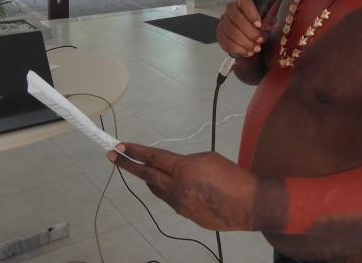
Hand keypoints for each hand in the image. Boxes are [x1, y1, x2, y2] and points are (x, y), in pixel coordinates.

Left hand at [108, 144, 257, 230]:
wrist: (248, 205)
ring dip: (149, 178)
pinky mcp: (184, 216)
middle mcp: (175, 188)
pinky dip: (168, 190)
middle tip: (112, 156)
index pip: (153, 158)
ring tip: (141, 168)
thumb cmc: (232, 176)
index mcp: (182, 169)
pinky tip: (174, 185)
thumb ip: (185, 162)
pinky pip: (171, 199)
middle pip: (146, 175)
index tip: (120, 145)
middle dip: (128, 164)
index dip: (135, 151)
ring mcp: (178, 205)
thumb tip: (174, 167)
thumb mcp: (207, 159)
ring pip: (157, 189)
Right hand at [217, 0, 266, 57]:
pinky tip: (247, 51)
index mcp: (242, 2)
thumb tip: (273, 23)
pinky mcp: (220, 34)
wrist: (246, 31)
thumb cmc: (256, 23)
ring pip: (231, 32)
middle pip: (237, 19)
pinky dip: (238, 49)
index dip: (252, 14)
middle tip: (260, 40)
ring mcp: (223, 21)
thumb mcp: (265, 20)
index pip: (245, 3)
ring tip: (255, 48)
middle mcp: (231, 9)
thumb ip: (269, 21)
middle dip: (250, 32)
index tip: (259, 25)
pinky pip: (226, 43)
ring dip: (245, 43)